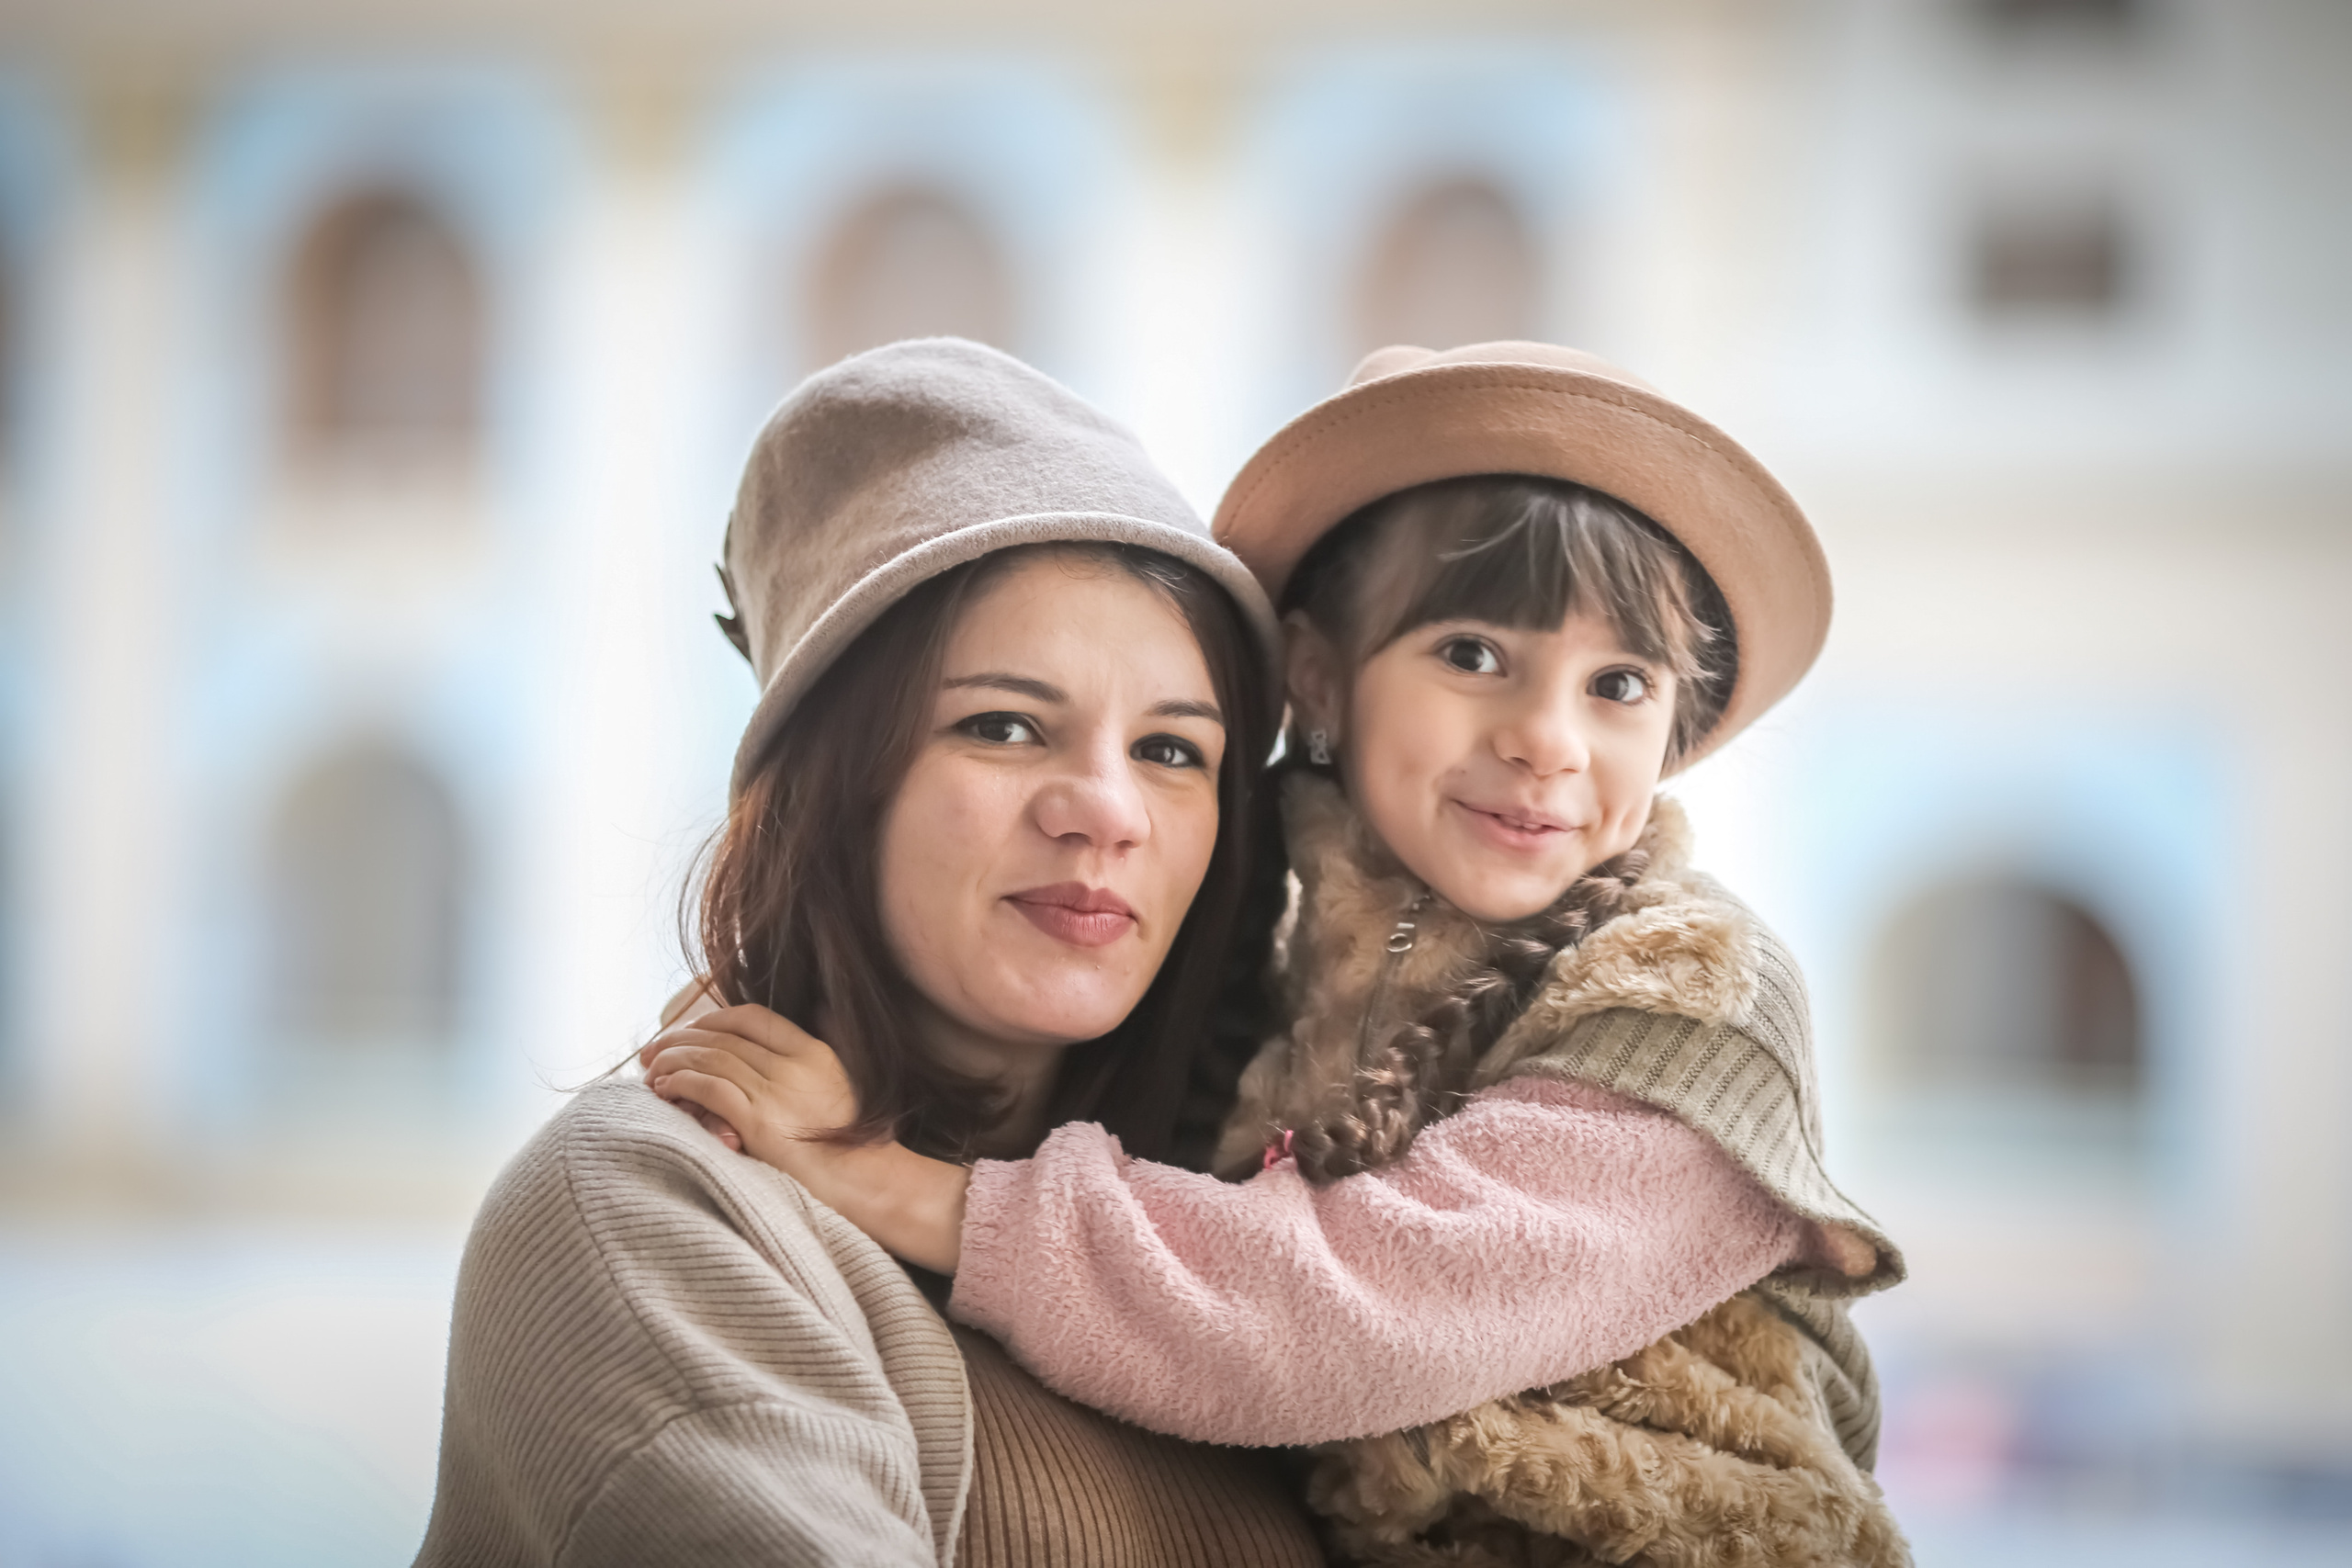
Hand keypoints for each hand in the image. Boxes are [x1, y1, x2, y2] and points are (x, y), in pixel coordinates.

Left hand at [637, 1005, 859, 1169]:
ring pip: (711, 1058)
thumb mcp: (846, 1086)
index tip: (689, 1029)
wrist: (871, 1184)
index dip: (713, 1018)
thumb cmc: (857, 1145)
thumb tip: (818, 1016)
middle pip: (723, 1036)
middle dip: (680, 1039)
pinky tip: (666, 1089)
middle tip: (653, 1051)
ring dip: (673, 1061)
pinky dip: (681, 1083)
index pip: (753, 1018)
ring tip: (651, 1072)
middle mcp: (794, 1066)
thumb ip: (822, 1056)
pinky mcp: (759, 1123)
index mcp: (814, 1052)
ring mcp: (777, 1093)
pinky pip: (709, 1089)